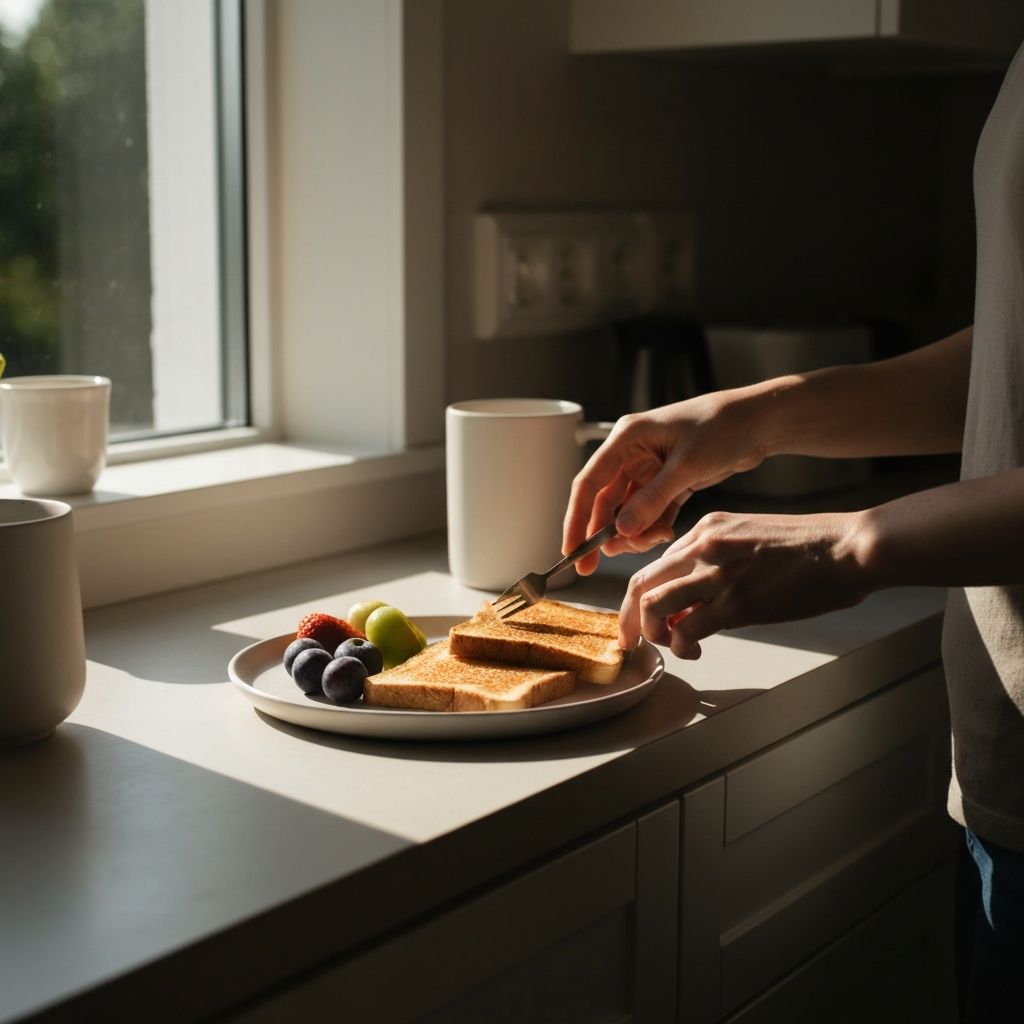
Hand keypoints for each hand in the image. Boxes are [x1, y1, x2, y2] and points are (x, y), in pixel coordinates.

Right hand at [562, 393, 766, 573]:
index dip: (576, 518)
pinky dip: (652, 528)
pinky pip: (649, 513)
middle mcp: (631, 454)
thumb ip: (652, 499)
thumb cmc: (722, 428)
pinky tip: (663, 534)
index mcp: (626, 439)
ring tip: (651, 541)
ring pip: (627, 512)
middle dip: (601, 534)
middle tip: (593, 567)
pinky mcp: (667, 483)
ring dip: (633, 533)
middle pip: (604, 502)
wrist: (758, 422)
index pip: (589, 483)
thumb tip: (621, 531)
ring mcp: (649, 470)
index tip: (571, 549)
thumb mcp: (686, 465)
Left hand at [618, 510, 870, 657]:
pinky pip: (686, 630)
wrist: (847, 548)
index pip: (656, 563)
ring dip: (652, 633)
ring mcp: (717, 574)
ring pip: (653, 605)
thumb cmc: (810, 547)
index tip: (640, 616)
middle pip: (640, 582)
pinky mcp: (735, 603)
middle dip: (628, 617)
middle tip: (631, 640)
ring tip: (669, 645)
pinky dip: (680, 647)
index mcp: (706, 528)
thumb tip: (696, 598)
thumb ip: (717, 560)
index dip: (641, 594)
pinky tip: (694, 652)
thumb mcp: (750, 537)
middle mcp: (703, 546)